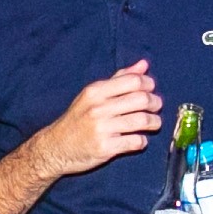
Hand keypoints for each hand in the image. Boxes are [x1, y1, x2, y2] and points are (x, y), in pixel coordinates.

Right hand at [38, 60, 163, 178]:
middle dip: (155, 103)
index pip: (133, 81)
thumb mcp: (92, 95)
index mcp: (95, 91)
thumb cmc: (78, 119)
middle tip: (155, 107)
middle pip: (141, 99)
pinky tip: (139, 139)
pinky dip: (142, 141)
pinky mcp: (106, 148)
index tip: (151, 90)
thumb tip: (143, 65)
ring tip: (153, 123)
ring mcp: (102, 129)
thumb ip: (119, 79)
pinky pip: (136, 141)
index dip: (149, 84)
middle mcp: (98, 108)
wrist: (56, 148)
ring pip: (142, 120)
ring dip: (154, 122)